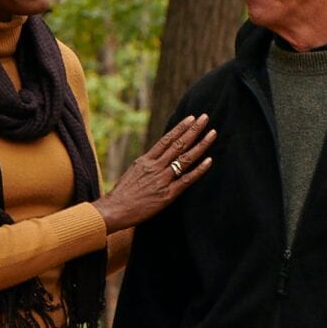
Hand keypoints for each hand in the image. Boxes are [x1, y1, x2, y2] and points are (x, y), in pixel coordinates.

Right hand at [92, 114, 214, 232]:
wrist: (114, 210)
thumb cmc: (122, 194)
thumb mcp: (133, 172)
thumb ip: (147, 164)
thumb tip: (157, 156)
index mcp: (146, 160)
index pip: (166, 140)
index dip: (180, 128)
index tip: (191, 118)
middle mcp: (155, 167)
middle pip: (178, 144)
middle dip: (193, 130)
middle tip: (205, 118)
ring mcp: (162, 179)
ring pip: (184, 158)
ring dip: (200, 145)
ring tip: (212, 133)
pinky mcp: (167, 194)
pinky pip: (186, 179)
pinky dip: (199, 170)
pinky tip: (209, 160)